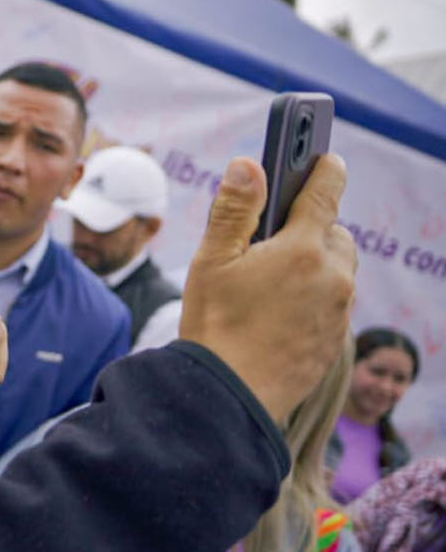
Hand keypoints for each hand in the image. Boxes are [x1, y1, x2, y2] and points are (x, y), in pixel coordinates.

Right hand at [178, 154, 355, 423]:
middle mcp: (333, 276)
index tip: (324, 155)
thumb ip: (234, 209)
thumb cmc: (215, 326)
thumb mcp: (211, 260)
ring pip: (338, 270)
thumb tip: (249, 164)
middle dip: (312, 227)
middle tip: (273, 237)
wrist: (230, 395)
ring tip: (273, 278)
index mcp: (303, 248)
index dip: (323, 167)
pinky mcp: (336, 339)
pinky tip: (278, 311)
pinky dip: (315, 297)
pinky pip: (333, 304)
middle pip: (335, 233)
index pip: (325, 191)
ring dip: (316, 263)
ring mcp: (339, 310)